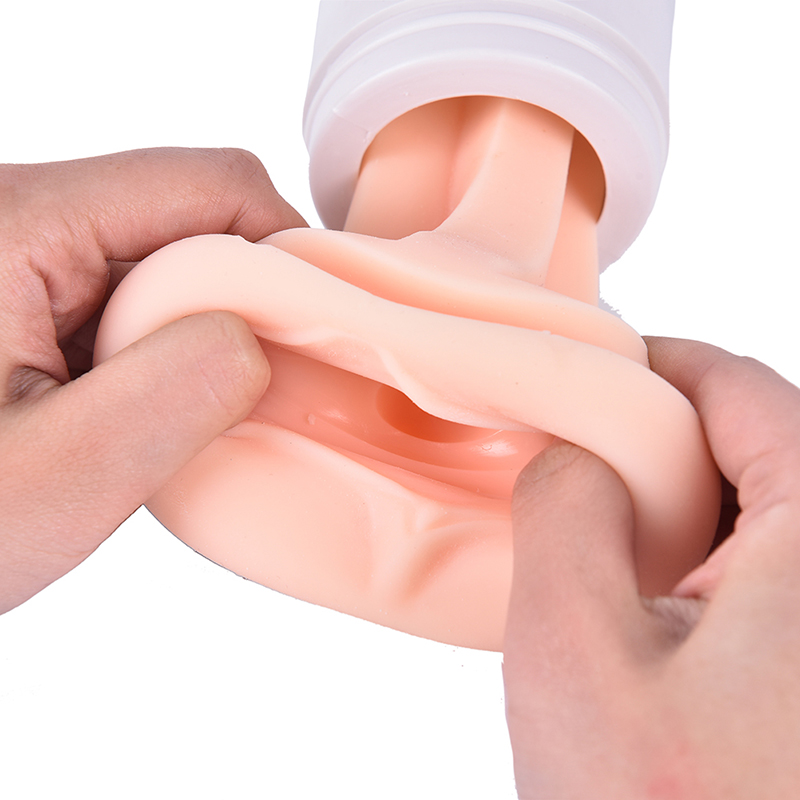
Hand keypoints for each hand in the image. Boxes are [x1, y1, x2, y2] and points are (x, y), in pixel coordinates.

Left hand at [0, 148, 304, 612]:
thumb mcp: (52, 480)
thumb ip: (177, 396)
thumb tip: (265, 338)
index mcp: (16, 225)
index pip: (210, 186)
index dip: (286, 254)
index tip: (315, 334)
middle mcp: (20, 216)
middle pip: (195, 220)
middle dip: (243, 307)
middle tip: (243, 397)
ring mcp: (23, 251)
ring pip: (169, 262)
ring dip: (200, 336)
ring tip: (173, 415)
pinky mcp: (26, 290)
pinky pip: (133, 296)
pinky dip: (164, 350)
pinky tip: (140, 409)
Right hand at [503, 337, 799, 798]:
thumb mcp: (574, 654)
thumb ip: (562, 513)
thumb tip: (572, 453)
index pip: (736, 389)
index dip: (647, 368)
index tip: (582, 374)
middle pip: (756, 444)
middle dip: (654, 446)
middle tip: (574, 472)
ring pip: (762, 510)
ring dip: (679, 514)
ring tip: (608, 556)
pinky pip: (767, 574)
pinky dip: (705, 568)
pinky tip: (656, 612)